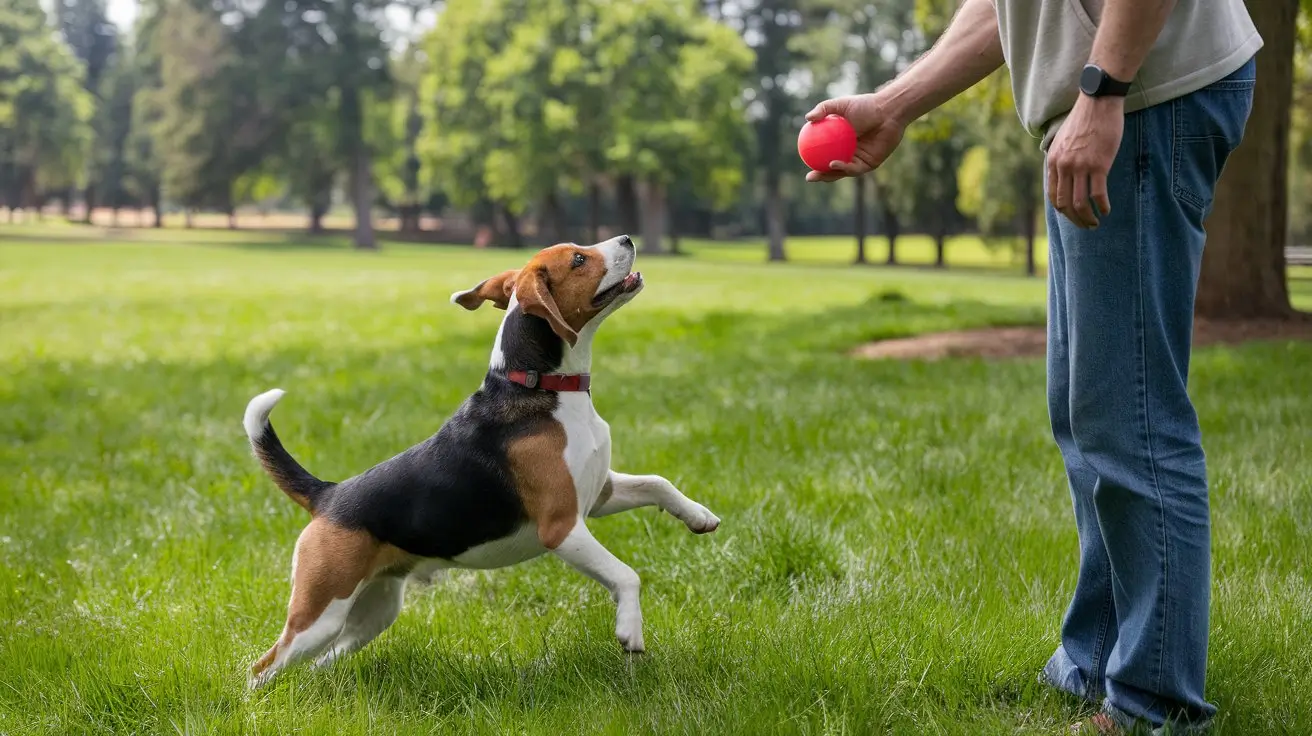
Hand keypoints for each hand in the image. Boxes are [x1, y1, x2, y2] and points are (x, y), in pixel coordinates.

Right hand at [803, 94, 906, 182]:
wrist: (888, 111)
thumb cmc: (866, 105)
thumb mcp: (841, 104)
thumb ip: (824, 109)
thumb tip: (808, 118)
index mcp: (841, 142)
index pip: (825, 154)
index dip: (813, 160)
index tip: (802, 160)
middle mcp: (849, 153)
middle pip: (832, 168)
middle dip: (820, 176)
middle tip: (809, 177)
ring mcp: (859, 160)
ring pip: (842, 172)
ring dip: (830, 175)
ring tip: (819, 173)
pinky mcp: (870, 164)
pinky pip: (854, 169)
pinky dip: (843, 168)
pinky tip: (834, 164)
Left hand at [1045, 94, 1123, 227]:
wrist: (1098, 103)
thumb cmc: (1084, 120)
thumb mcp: (1063, 140)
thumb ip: (1061, 158)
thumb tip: (1063, 175)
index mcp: (1053, 161)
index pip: (1053, 195)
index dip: (1062, 210)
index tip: (1072, 215)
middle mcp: (1064, 166)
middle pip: (1064, 204)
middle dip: (1075, 219)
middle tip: (1086, 225)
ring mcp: (1080, 167)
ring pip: (1080, 203)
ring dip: (1088, 218)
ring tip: (1095, 223)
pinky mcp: (1099, 165)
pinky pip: (1098, 194)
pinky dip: (1102, 206)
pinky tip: (1106, 210)